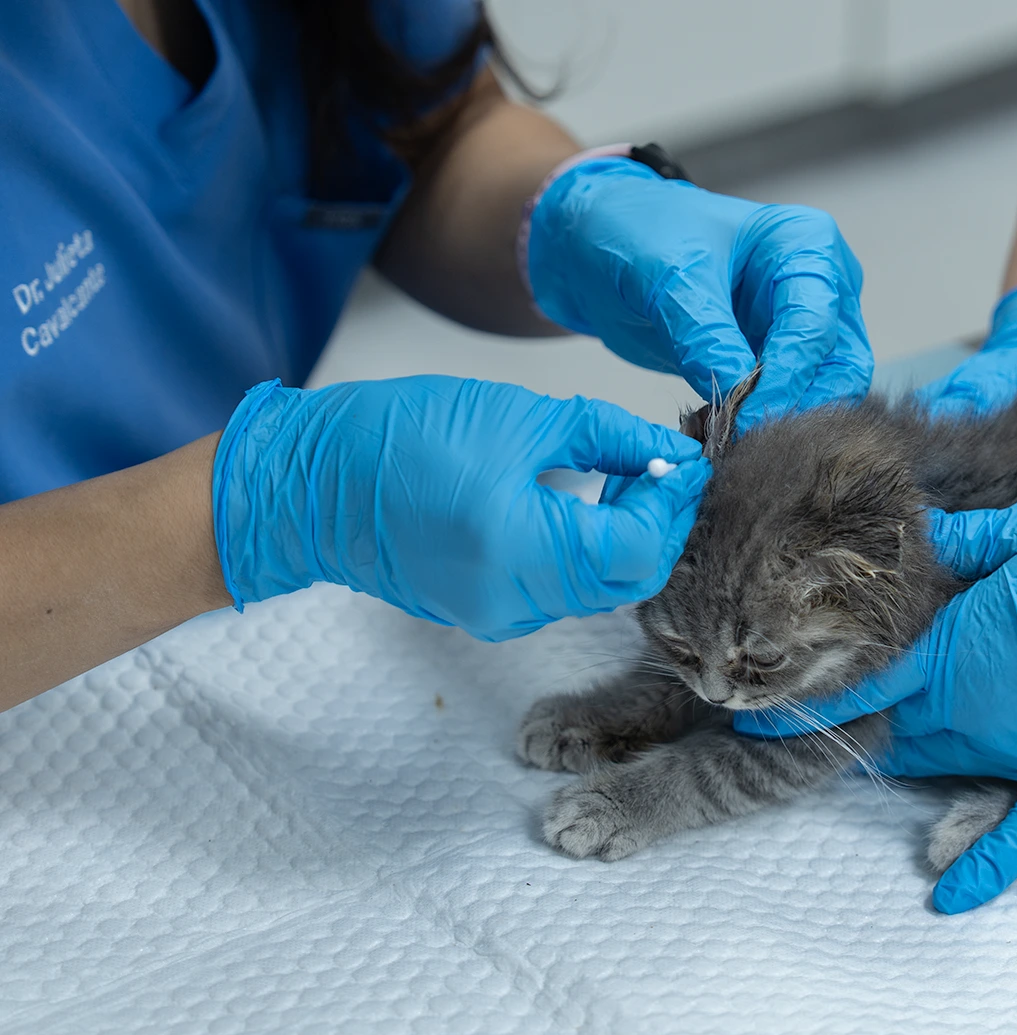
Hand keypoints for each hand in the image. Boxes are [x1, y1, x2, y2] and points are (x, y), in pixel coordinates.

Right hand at [212, 377, 708, 640]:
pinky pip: (560, 590)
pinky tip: (581, 506)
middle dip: (657, 525)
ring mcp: (498, 614)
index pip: (640, 550)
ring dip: (624, 538)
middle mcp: (514, 599)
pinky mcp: (485, 612)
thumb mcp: (521, 419)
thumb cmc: (401, 437)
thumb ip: (609, 439)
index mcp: (522, 548)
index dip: (673, 506)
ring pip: (598, 590)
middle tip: (661, 467)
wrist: (312, 483)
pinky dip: (586, 552)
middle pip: (627, 580)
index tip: (685, 461)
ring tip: (623, 478)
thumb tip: (670, 451)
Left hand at [526, 158, 871, 431]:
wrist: (603, 244)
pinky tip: (723, 434)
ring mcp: (803, 327)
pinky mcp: (779, 361)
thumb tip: (738, 397)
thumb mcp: (667, 276)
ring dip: (783, 421)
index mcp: (807, 246)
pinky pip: (789, 403)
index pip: (814, 324)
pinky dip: (762, 423)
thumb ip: (705, 335)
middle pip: (840, 365)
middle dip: (798, 406)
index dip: (787, 377)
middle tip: (747, 439)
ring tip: (730, 440)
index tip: (751, 418)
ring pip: (824, 393)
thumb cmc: (640, 232)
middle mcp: (820, 287)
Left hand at [734, 498, 1016, 912]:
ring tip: (859, 765)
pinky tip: (945, 891)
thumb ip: (970, 541)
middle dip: (854, 728)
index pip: (866, 679)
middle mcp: (983, 707)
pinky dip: (984, 862)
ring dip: (899, 766)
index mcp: (964, 645)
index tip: (751, 708)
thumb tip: (920, 532)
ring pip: (941, 768)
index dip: (807, 695)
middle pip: (897, 728)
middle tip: (810, 727)